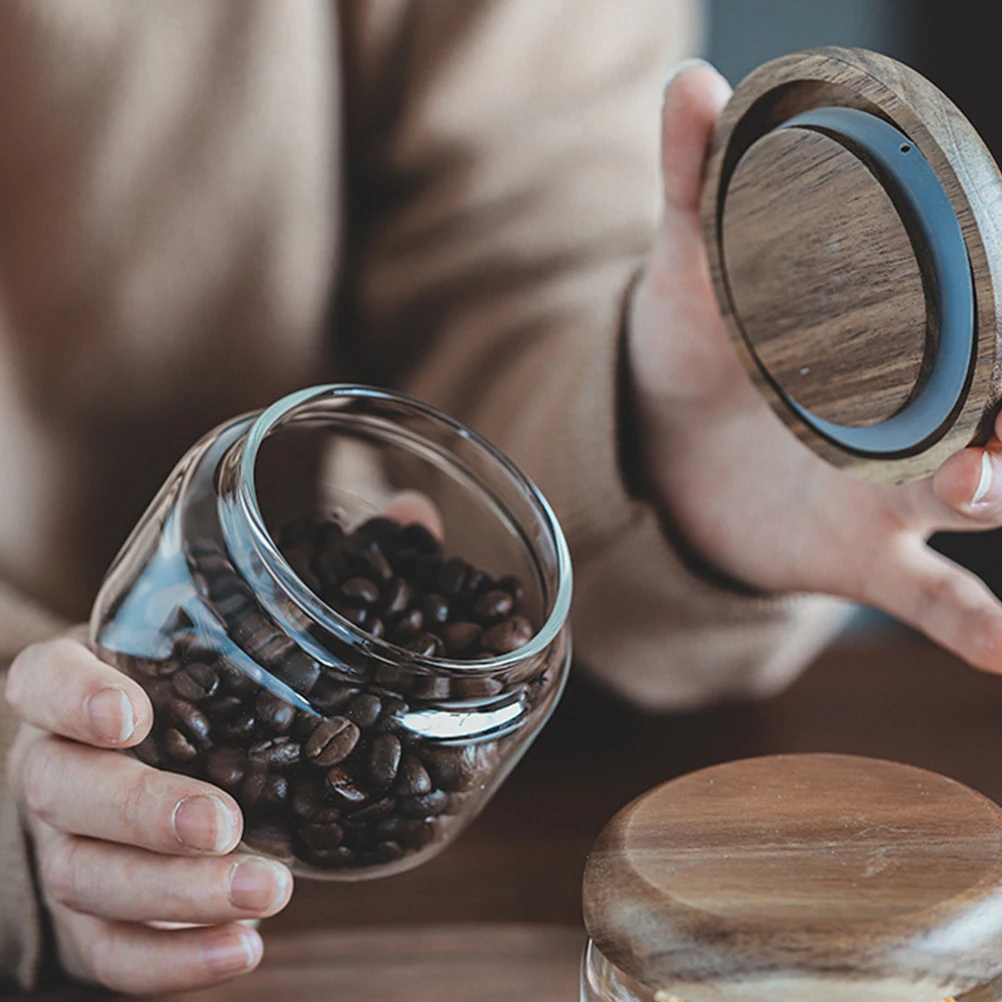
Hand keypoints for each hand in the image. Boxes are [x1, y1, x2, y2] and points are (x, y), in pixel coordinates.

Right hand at [4, 633, 292, 993]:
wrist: (124, 774)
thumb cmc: (177, 702)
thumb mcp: (190, 658)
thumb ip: (242, 642)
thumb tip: (371, 635)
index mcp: (69, 695)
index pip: (45, 684)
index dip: (77, 700)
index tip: (131, 716)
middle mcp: (54, 769)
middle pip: (69, 792)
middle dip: (147, 813)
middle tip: (225, 825)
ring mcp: (63, 848)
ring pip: (89, 878)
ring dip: (179, 894)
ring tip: (268, 891)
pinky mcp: (86, 919)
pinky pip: (111, 952)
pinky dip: (174, 960)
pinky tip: (244, 947)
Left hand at [629, 60, 1001, 672]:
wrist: (668, 451)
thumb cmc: (698, 352)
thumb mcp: (693, 271)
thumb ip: (697, 187)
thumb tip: (690, 86)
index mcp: (897, 329)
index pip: (983, 302)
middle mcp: (922, 409)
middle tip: (995, 414)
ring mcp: (899, 490)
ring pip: (984, 494)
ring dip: (997, 487)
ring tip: (979, 483)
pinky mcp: (862, 558)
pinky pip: (933, 597)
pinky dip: (973, 624)